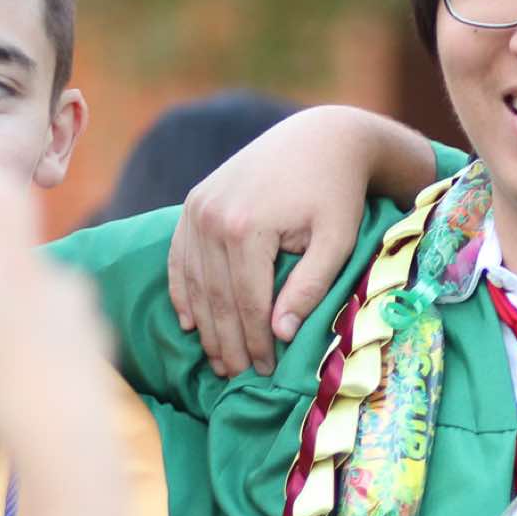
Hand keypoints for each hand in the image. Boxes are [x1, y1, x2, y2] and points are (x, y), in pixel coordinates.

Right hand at [0, 170, 116, 452]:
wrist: (67, 442)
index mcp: (17, 267)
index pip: (8, 196)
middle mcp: (57, 278)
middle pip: (7, 271)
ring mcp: (82, 310)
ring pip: (24, 317)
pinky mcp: (97, 342)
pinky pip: (48, 344)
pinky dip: (22, 369)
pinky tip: (1, 415)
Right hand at [167, 105, 432, 376]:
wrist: (320, 138)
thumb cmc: (337, 193)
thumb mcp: (336, 241)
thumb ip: (310, 286)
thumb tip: (281, 332)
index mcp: (247, 228)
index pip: (247, 303)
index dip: (256, 342)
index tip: (266, 371)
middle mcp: (212, 218)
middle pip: (217, 297)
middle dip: (228, 342)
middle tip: (238, 376)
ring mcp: (197, 209)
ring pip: (195, 283)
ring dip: (205, 326)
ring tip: (218, 359)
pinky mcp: (193, 203)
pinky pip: (179, 257)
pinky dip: (183, 292)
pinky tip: (190, 322)